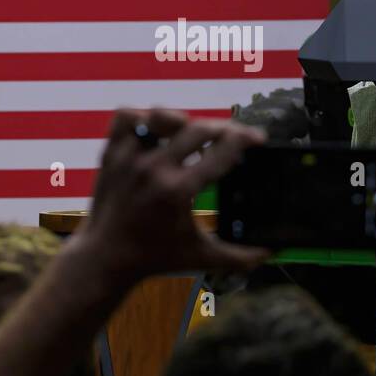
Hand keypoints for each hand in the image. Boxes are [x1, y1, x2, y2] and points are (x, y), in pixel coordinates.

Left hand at [73, 108, 269, 286]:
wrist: (105, 258)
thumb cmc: (154, 256)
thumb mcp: (201, 257)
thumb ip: (239, 257)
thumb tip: (270, 253)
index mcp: (178, 192)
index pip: (221, 151)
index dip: (246, 139)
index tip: (257, 138)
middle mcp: (154, 170)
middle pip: (199, 129)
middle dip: (224, 129)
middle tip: (234, 137)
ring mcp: (130, 158)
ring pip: (161, 117)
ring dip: (183, 120)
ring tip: (192, 132)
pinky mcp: (112, 154)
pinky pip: (126, 117)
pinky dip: (142, 117)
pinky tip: (156, 129)